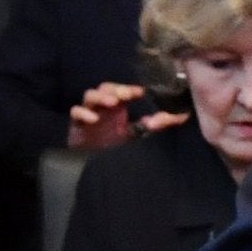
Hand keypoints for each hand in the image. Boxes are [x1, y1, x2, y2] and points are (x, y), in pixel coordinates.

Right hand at [66, 81, 184, 147]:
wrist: (92, 163)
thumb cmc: (113, 143)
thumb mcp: (137, 134)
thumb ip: (156, 125)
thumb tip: (176, 117)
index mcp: (117, 106)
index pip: (122, 90)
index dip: (130, 89)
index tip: (141, 92)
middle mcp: (102, 106)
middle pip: (105, 87)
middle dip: (115, 89)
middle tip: (126, 95)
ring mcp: (89, 113)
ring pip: (89, 95)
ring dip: (100, 97)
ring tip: (113, 104)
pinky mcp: (76, 124)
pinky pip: (75, 113)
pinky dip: (83, 113)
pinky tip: (94, 119)